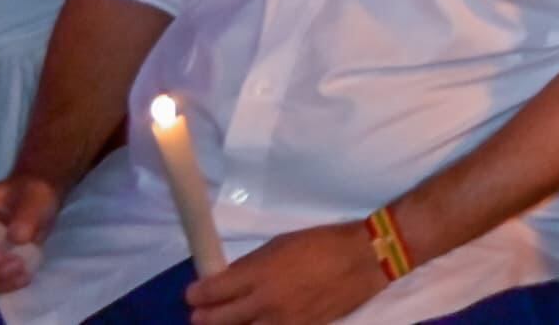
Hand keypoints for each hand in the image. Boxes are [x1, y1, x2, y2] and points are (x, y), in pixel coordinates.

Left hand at [184, 219, 393, 324]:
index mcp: (258, 273)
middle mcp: (263, 302)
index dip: (195, 294)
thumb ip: (251, 265)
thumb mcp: (281, 244)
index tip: (193, 294)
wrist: (366, 259)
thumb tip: (228, 280)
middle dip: (202, 317)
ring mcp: (280, 322)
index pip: (209, 292)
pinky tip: (257, 324)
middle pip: (216, 320)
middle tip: (200, 313)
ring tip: (229, 321)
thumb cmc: (323, 242)